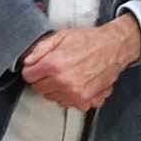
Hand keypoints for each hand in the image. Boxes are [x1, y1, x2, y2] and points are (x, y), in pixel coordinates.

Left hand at [21, 14, 140, 110]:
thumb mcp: (61, 36)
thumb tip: (27, 61)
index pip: (28, 76)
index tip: (37, 66)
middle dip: (42, 78)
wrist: (114, 48)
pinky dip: (68, 96)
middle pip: (39, 88)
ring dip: (55, 88)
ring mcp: (74, 94)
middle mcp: (63, 82)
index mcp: (54, 64)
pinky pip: (67, 103)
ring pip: (52, 97)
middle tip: (53, 68)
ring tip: (66, 74)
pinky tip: (75, 83)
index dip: (32, 69)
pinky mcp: (84, 100)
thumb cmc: (89, 41)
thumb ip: (40, 49)